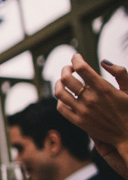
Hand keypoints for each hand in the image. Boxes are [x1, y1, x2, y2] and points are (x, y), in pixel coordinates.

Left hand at [55, 54, 127, 179]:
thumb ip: (120, 72)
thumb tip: (104, 61)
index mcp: (103, 88)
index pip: (82, 68)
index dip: (76, 59)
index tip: (76, 57)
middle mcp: (90, 99)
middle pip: (67, 78)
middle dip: (66, 69)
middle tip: (69, 68)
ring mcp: (82, 111)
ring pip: (60, 92)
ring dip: (59, 83)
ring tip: (63, 81)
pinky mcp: (78, 122)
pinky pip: (61, 108)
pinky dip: (60, 100)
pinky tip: (66, 97)